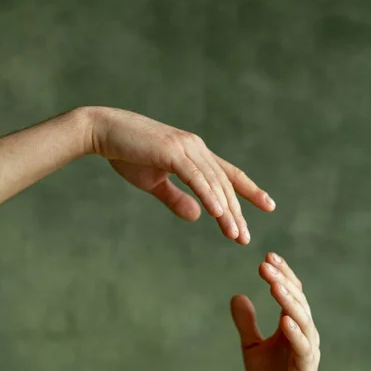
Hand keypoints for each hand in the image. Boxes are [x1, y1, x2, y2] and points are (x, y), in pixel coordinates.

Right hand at [90, 107, 275, 243]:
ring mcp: (186, 148)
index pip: (229, 174)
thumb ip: (176, 199)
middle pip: (225, 185)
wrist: (102, 131)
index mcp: (196, 154)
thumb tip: (197, 216)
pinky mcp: (172, 151)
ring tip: (235, 235)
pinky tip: (218, 214)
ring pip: (214, 184)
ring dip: (226, 212)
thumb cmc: (127, 155)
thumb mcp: (155, 183)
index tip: (268, 206)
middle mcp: (197, 148)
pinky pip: (196, 177)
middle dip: (237, 213)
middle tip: (245, 238)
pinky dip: (208, 196)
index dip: (250, 190)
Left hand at [231, 253, 319, 370]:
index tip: (266, 257)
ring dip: (289, 302)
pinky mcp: (306, 369)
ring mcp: (308, 350)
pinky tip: (284, 320)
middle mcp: (305, 333)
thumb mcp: (251, 346)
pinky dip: (295, 332)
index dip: (282, 274)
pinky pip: (303, 347)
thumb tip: (236, 295)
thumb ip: (246, 323)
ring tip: (274, 285)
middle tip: (265, 265)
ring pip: (303, 319)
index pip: (291, 293)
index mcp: (293, 325)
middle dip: (282, 281)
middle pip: (298, 300)